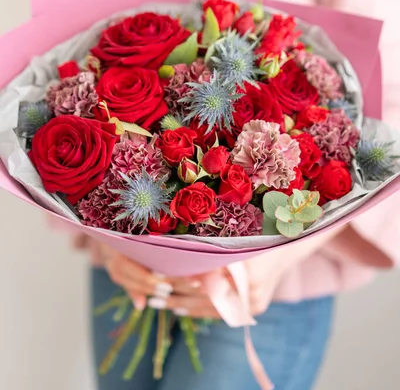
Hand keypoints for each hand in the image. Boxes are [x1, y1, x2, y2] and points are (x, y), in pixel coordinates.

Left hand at [100, 227, 340, 317]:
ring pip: (209, 308)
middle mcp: (250, 291)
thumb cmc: (265, 223)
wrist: (297, 235)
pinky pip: (221, 312)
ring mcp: (254, 302)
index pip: (198, 281)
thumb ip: (209, 240)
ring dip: (182, 304)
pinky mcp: (255, 306)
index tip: (153, 273)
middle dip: (173, 293)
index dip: (174, 278)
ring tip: (156, 300)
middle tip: (148, 289)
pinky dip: (199, 309)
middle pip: (200, 297)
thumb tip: (172, 246)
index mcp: (243, 269)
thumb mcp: (234, 226)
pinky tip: (180, 306)